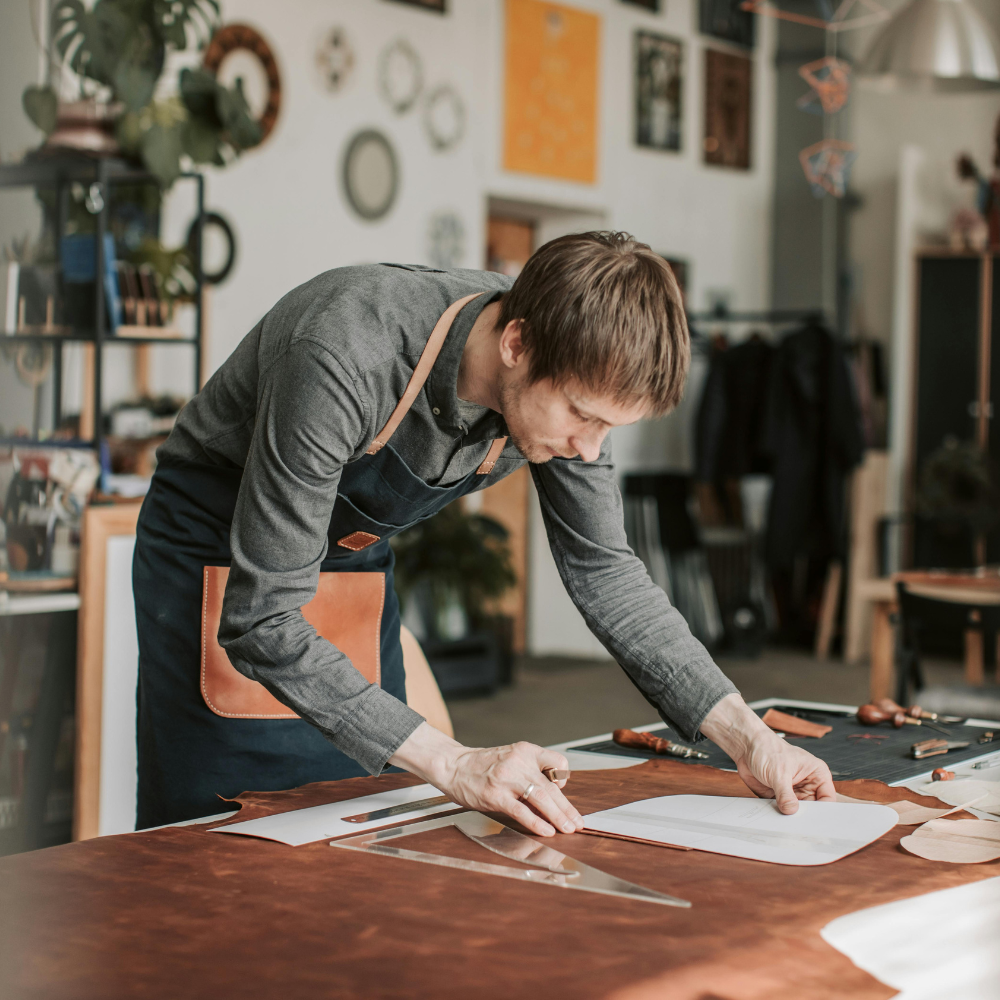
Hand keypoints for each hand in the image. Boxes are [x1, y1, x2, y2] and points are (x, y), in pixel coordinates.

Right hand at [389, 722, 583, 836]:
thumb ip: (531, 770)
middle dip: (567, 808)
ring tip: (568, 829)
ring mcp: (507, 779)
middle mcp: (518, 762)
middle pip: (551, 787)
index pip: (557, 763)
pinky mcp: (495, 795)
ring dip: (558, 816)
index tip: (562, 791)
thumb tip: (553, 792)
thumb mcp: (511, 757)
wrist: (453, 765)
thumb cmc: (483, 764)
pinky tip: (546, 831)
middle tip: (577, 822)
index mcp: (525, 750)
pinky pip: (522, 811)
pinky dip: (537, 822)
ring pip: (541, 798)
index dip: (563, 778)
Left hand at [701, 694, 835, 813]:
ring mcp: (793, 792)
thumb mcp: (779, 772)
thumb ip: (785, 794)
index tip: (814, 822)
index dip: (823, 811)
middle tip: (799, 826)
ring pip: (798, 812)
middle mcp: (807, 784)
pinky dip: (779, 816)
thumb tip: (791, 811)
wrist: (746, 747)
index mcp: (816, 773)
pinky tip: (775, 819)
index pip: (828, 798)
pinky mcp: (780, 797)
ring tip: (786, 823)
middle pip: (814, 809)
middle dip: (806, 817)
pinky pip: (783, 812)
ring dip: (791, 818)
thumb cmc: (767, 749)